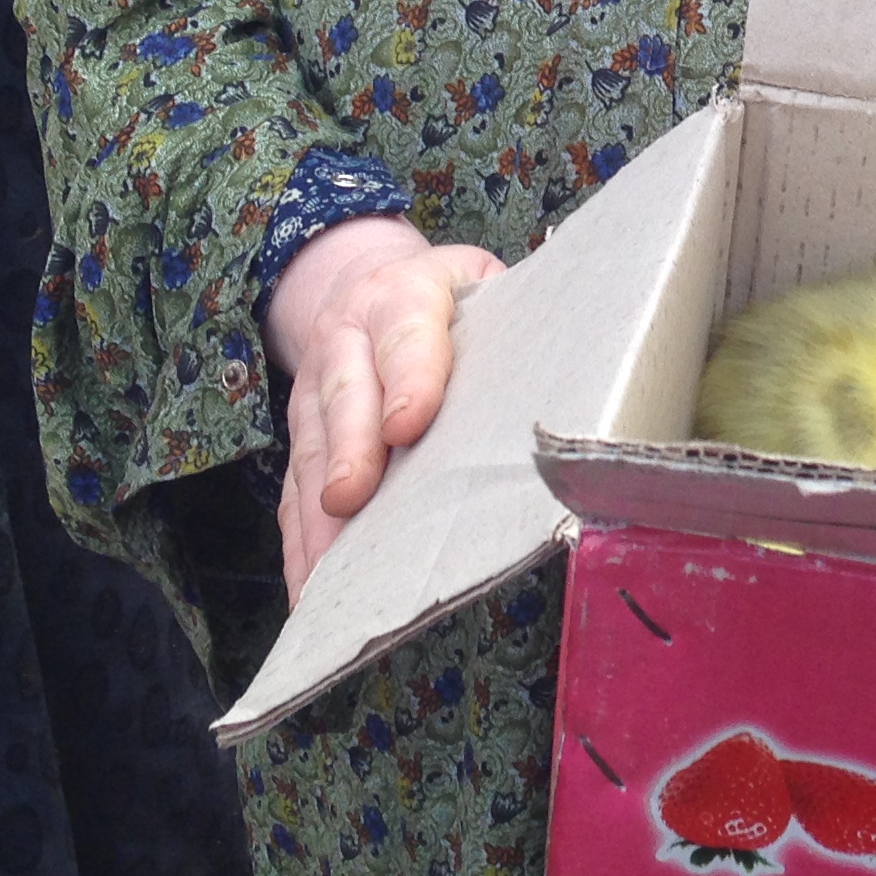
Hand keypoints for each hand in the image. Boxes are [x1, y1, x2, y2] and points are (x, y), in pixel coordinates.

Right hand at [262, 215, 503, 594]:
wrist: (368, 283)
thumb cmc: (449, 298)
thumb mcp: (482, 283)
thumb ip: (515, 319)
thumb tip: (581, 378)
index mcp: (403, 295)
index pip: (406, 331)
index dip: (408, 377)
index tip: (408, 424)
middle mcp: (347, 341)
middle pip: (345, 396)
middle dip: (349, 450)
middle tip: (350, 498)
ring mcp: (315, 391)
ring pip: (313, 451)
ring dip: (317, 513)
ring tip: (327, 571)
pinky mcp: (304, 437)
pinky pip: (294, 492)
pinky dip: (302, 545)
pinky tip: (311, 591)